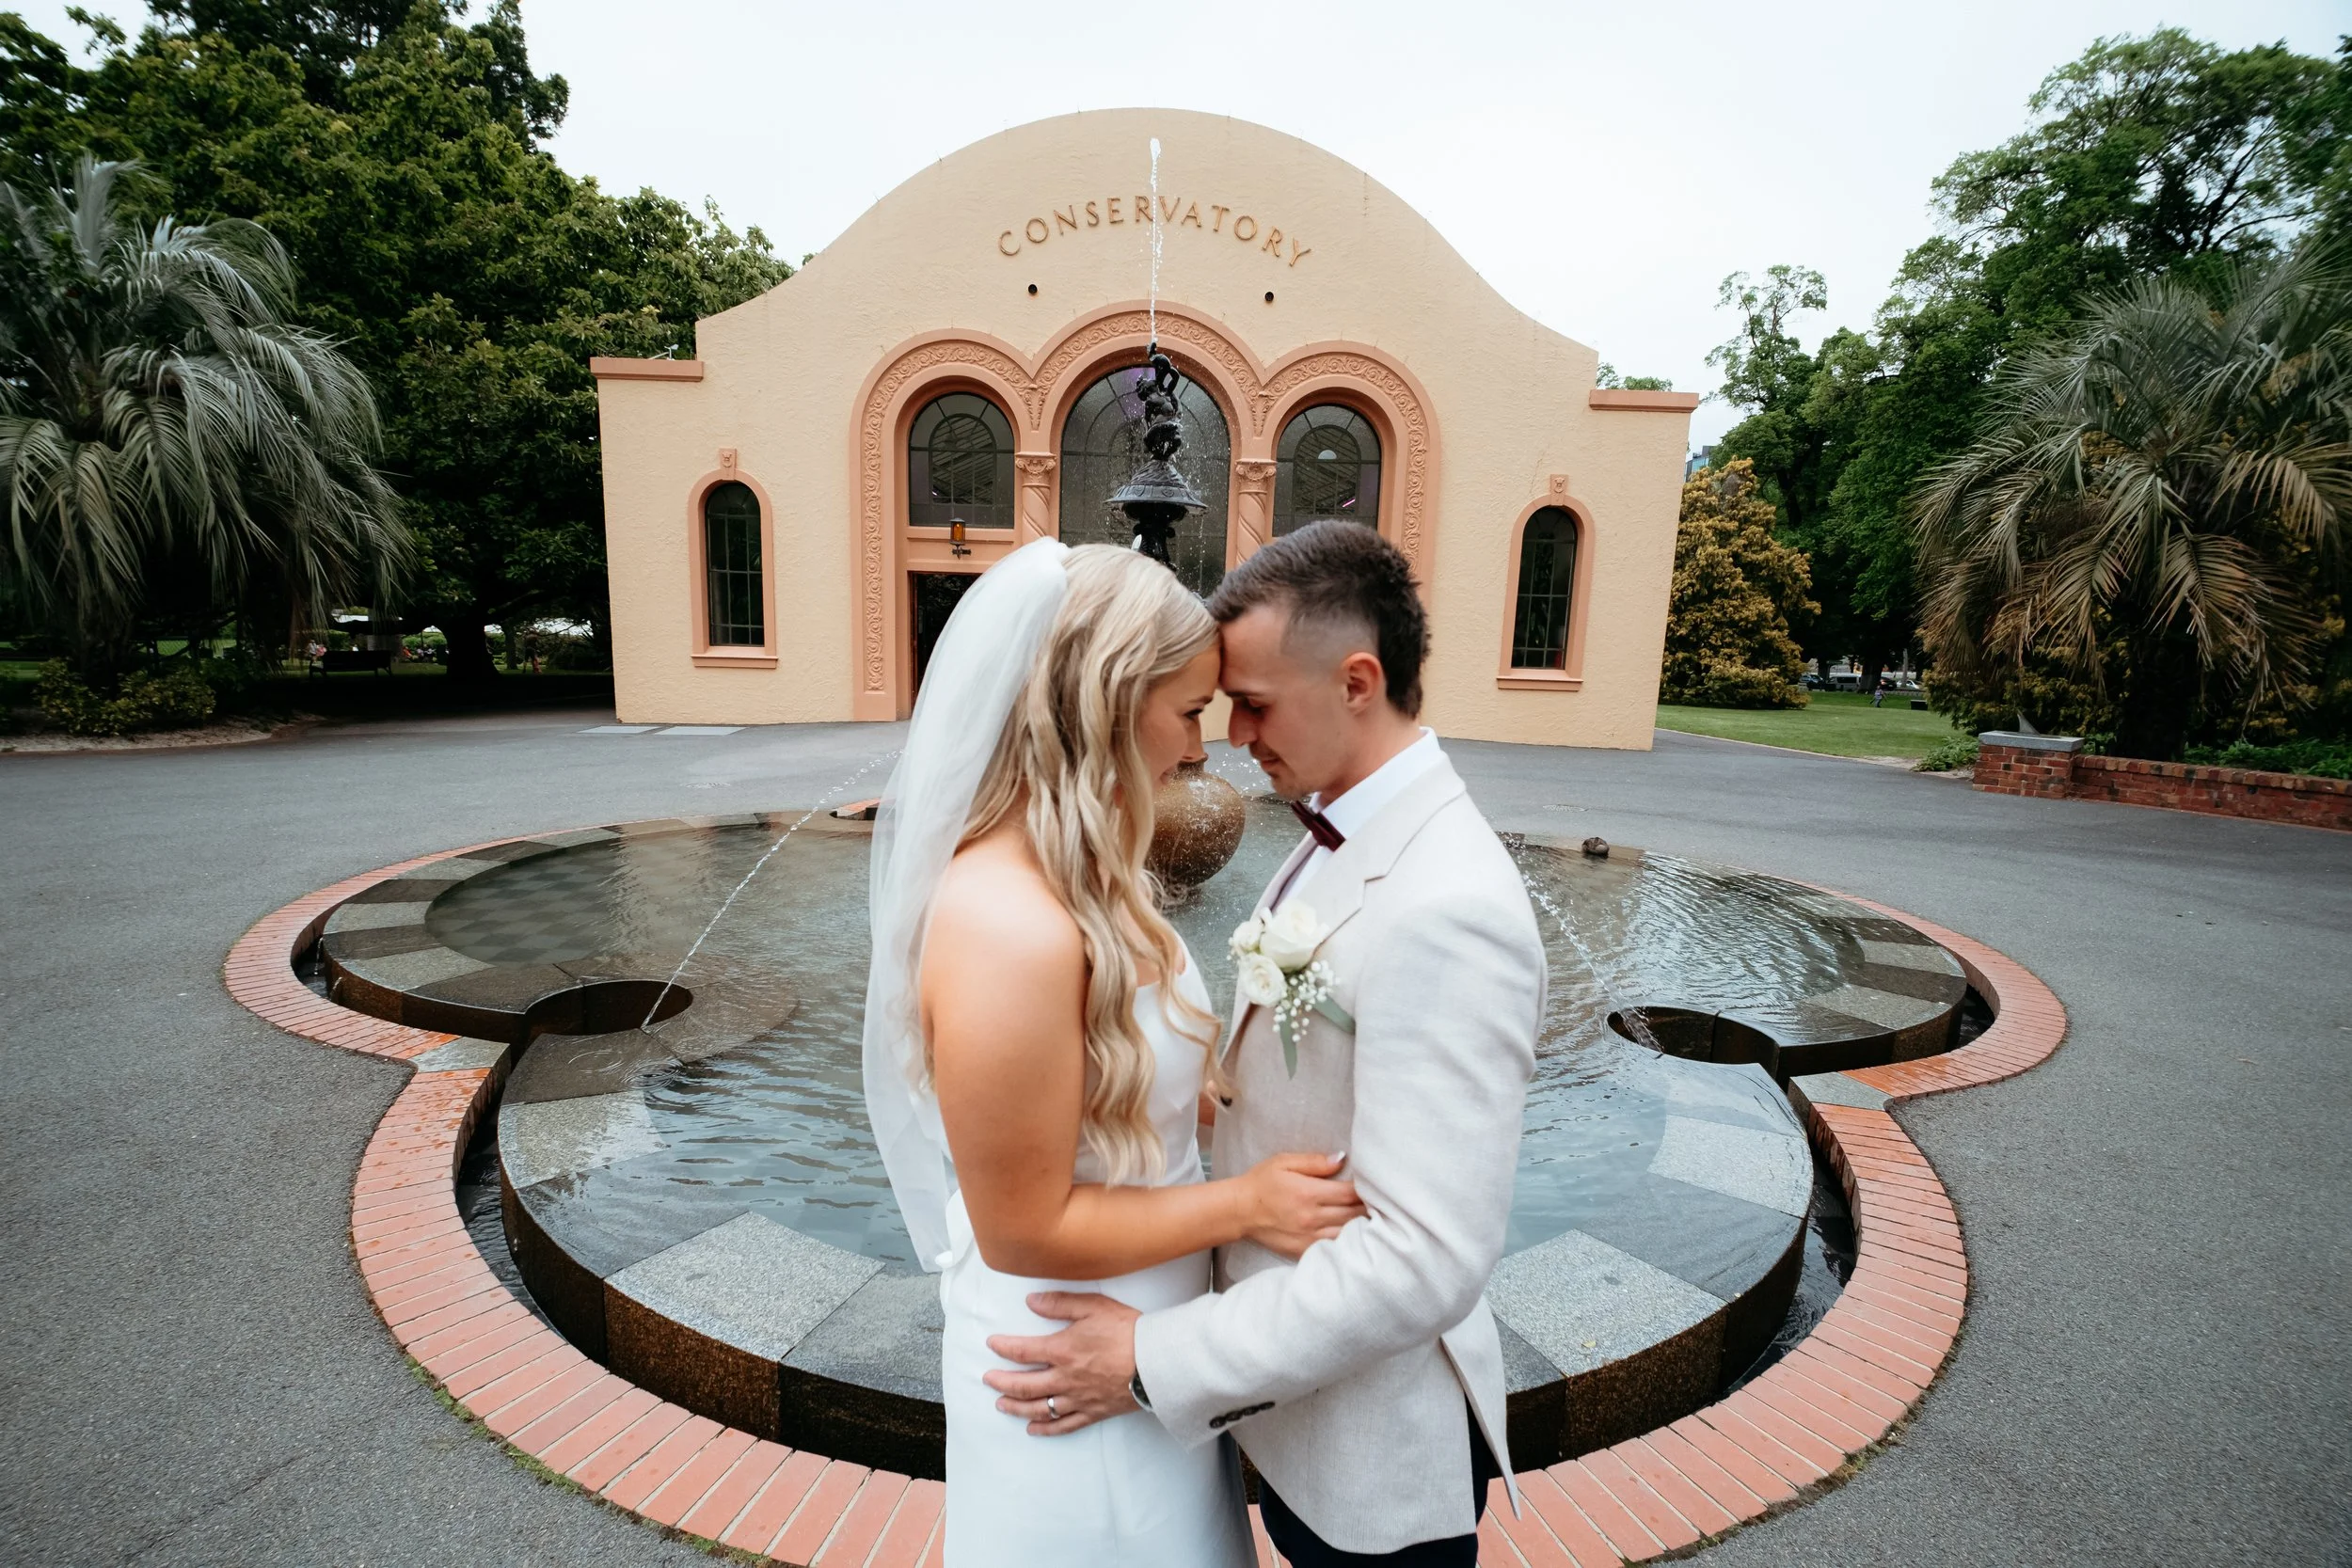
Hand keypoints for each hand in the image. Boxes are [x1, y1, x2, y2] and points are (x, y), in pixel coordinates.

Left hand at [984, 1292, 1140, 1434]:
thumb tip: (1031, 1301)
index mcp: (1062, 1350)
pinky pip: (1064, 1425)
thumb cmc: (1128, 1331)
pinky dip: (1045, 1429)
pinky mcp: (1093, 1412)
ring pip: (1038, 1408)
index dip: (1003, 1348)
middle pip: (1023, 1385)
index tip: (991, 1344)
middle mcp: (1064, 1378)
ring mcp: (1077, 1399)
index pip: (1022, 1351)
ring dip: (1015, 1407)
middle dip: (1001, 1382)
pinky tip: (1033, 1429)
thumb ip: (1060, 1303)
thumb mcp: (1094, 1307)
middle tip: (987, 1379)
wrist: (1157, 1362)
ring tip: (1000, 1404)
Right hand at [1238, 1151, 1362, 1258]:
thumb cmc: (1261, 1182)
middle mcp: (1312, 1217)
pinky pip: (1333, 1248)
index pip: (1350, 1193)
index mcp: (1309, 1193)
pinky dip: (1347, 1241)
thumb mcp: (1284, 1162)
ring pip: (1348, 1234)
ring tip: (1372, 1217)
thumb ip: (1315, 1161)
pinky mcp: (1304, 1250)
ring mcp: (1309, 1237)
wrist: (1239, 1211)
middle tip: (1379, 1200)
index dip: (1367, 1189)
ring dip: (1362, 1225)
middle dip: (1369, 1207)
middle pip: (1354, 1214)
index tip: (1374, 1184)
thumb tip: (1341, 1159)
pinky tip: (1354, 1235)